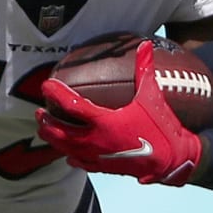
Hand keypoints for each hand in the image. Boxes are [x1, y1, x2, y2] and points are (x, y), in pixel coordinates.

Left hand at [36, 40, 201, 185]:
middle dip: (46, 121)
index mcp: (105, 122)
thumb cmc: (163, 127)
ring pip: (66, 149)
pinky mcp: (105, 168)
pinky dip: (70, 156)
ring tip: (44, 129)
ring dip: (53, 138)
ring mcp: (99, 157)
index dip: (56, 93)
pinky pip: (80, 163)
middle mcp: (96, 141)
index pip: (72, 106)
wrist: (173, 160)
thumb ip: (145, 69)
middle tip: (39, 112)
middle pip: (61, 132)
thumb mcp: (152, 96)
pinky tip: (68, 154)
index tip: (47, 85)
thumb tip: (145, 44)